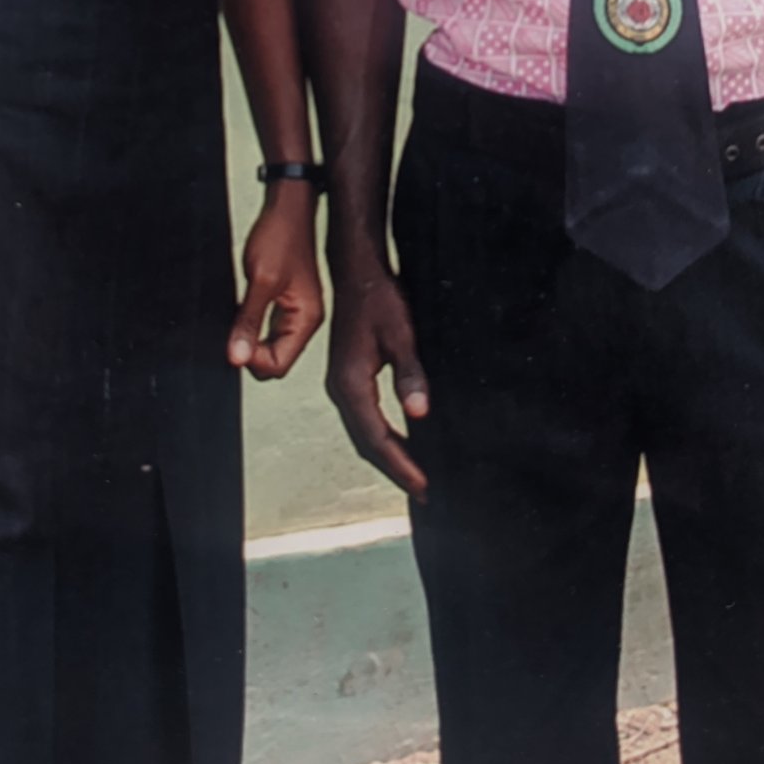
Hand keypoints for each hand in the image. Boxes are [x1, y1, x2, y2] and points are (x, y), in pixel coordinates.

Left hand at [229, 182, 324, 380]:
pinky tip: (241, 314)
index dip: (252, 359)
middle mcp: (305, 320)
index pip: (278, 365)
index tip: (233, 341)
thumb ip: (248, 322)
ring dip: (250, 340)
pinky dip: (252, 328)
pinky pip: (268, 329)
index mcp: (307, 320)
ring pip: (270, 347)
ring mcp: (296, 312)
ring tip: (237, 319)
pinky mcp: (285, 302)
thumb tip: (237, 358)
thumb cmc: (281, 236)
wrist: (287, 207)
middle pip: (275, 361)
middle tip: (232, 330)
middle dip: (250, 353)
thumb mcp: (260, 281)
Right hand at [324, 244, 429, 499]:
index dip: (401, 465)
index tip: (423, 487)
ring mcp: (340, 383)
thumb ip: (410, 374)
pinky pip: (362, 418)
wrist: (356, 271)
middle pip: (366, 443)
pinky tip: (398, 440)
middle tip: (423, 492)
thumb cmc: (379, 298)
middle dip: (394, 469)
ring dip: (387, 455)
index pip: (377, 438)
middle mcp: (340, 389)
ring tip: (413, 475)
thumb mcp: (401, 335)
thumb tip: (419, 413)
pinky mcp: (347, 376)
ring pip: (362, 432)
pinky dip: (380, 436)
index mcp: (350, 383)